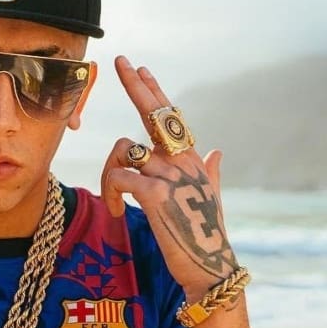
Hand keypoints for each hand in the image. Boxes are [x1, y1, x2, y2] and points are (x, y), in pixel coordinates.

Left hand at [100, 56, 238, 297]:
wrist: (208, 265)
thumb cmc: (205, 235)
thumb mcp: (210, 197)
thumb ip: (211, 171)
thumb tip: (217, 150)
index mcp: (191, 159)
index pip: (171, 116)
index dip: (154, 91)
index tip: (140, 69)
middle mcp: (181, 160)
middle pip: (153, 113)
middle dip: (135, 85)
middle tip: (118, 62)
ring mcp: (169, 174)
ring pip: (124, 150)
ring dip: (109, 172)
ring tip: (116, 200)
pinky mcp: (154, 193)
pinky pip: (119, 176)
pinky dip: (112, 191)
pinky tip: (119, 211)